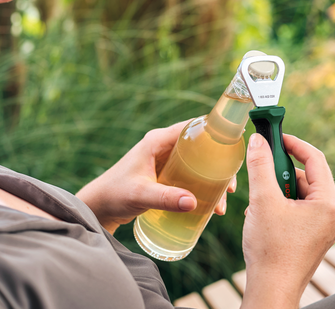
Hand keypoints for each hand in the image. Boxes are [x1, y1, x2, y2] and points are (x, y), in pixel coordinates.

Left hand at [76, 120, 236, 234]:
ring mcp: (166, 161)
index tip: (235, 145)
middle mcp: (164, 147)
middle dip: (220, 163)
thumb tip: (194, 202)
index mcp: (158, 140)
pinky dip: (204, 186)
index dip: (216, 131)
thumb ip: (166, 198)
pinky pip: (191, 175)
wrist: (98, 207)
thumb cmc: (114, 195)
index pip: (194, 126)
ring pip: (199, 163)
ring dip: (214, 178)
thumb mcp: (141, 195)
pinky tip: (210, 204)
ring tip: (223, 199)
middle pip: (201, 147)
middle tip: (231, 184)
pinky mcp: (166, 176)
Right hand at [241, 133, 334, 308]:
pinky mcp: (313, 238)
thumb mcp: (262, 200)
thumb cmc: (271, 249)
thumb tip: (258, 140)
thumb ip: (260, 166)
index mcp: (328, 202)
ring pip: (300, 195)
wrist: (272, 289)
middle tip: (260, 171)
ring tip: (258, 204)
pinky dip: (280, 207)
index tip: (274, 136)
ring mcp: (324, 228)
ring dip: (277, 192)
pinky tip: (262, 217)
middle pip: (307, 177)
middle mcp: (332, 214)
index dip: (294, 143)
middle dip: (281, 173)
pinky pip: (298, 211)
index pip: (315, 159)